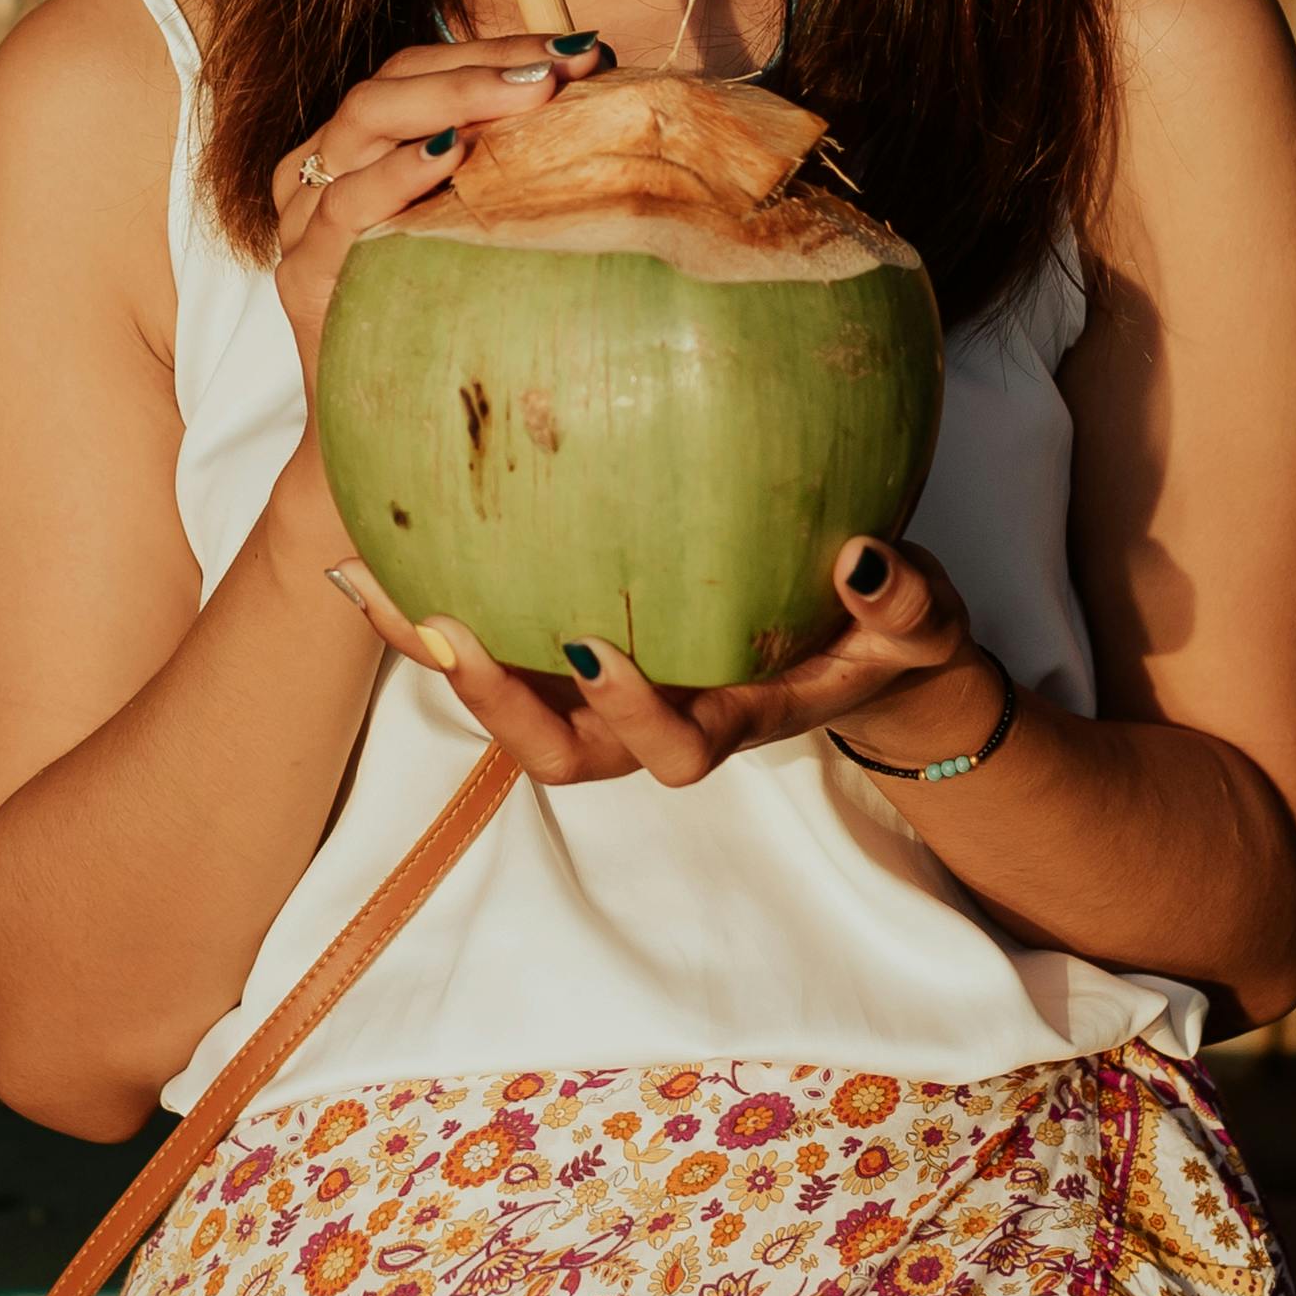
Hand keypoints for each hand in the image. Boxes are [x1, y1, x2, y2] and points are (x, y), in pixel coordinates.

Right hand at [266, 28, 611, 394]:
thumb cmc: (437, 322)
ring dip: (453, 99)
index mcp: (353, 148)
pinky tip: (454, 157)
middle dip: (484, 66)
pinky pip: (346, 205)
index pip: (419, 68)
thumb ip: (499, 168)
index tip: (578, 50)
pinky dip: (399, 174)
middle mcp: (317, 170)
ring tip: (530, 95)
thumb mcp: (469, 230)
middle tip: (563, 67)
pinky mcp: (301, 273)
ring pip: (364, 121)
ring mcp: (302, 220)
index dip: (495, 49)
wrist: (377, 432)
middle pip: (391, 82)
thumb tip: (598, 102)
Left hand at [327, 530, 1005, 792]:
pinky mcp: (573, 649)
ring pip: (507, 704)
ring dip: (440, 657)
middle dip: (499, 706)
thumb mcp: (918, 621)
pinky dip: (434, 605)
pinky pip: (496, 635)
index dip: (630, 713)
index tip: (596, 647)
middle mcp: (653, 721)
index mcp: (729, 721)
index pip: (670, 749)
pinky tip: (378, 542)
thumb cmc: (885, 632)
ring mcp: (605, 693)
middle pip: (559, 754)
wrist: (857, 637)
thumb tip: (862, 563)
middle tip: (452, 628)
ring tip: (378, 584)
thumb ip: (903, 603)